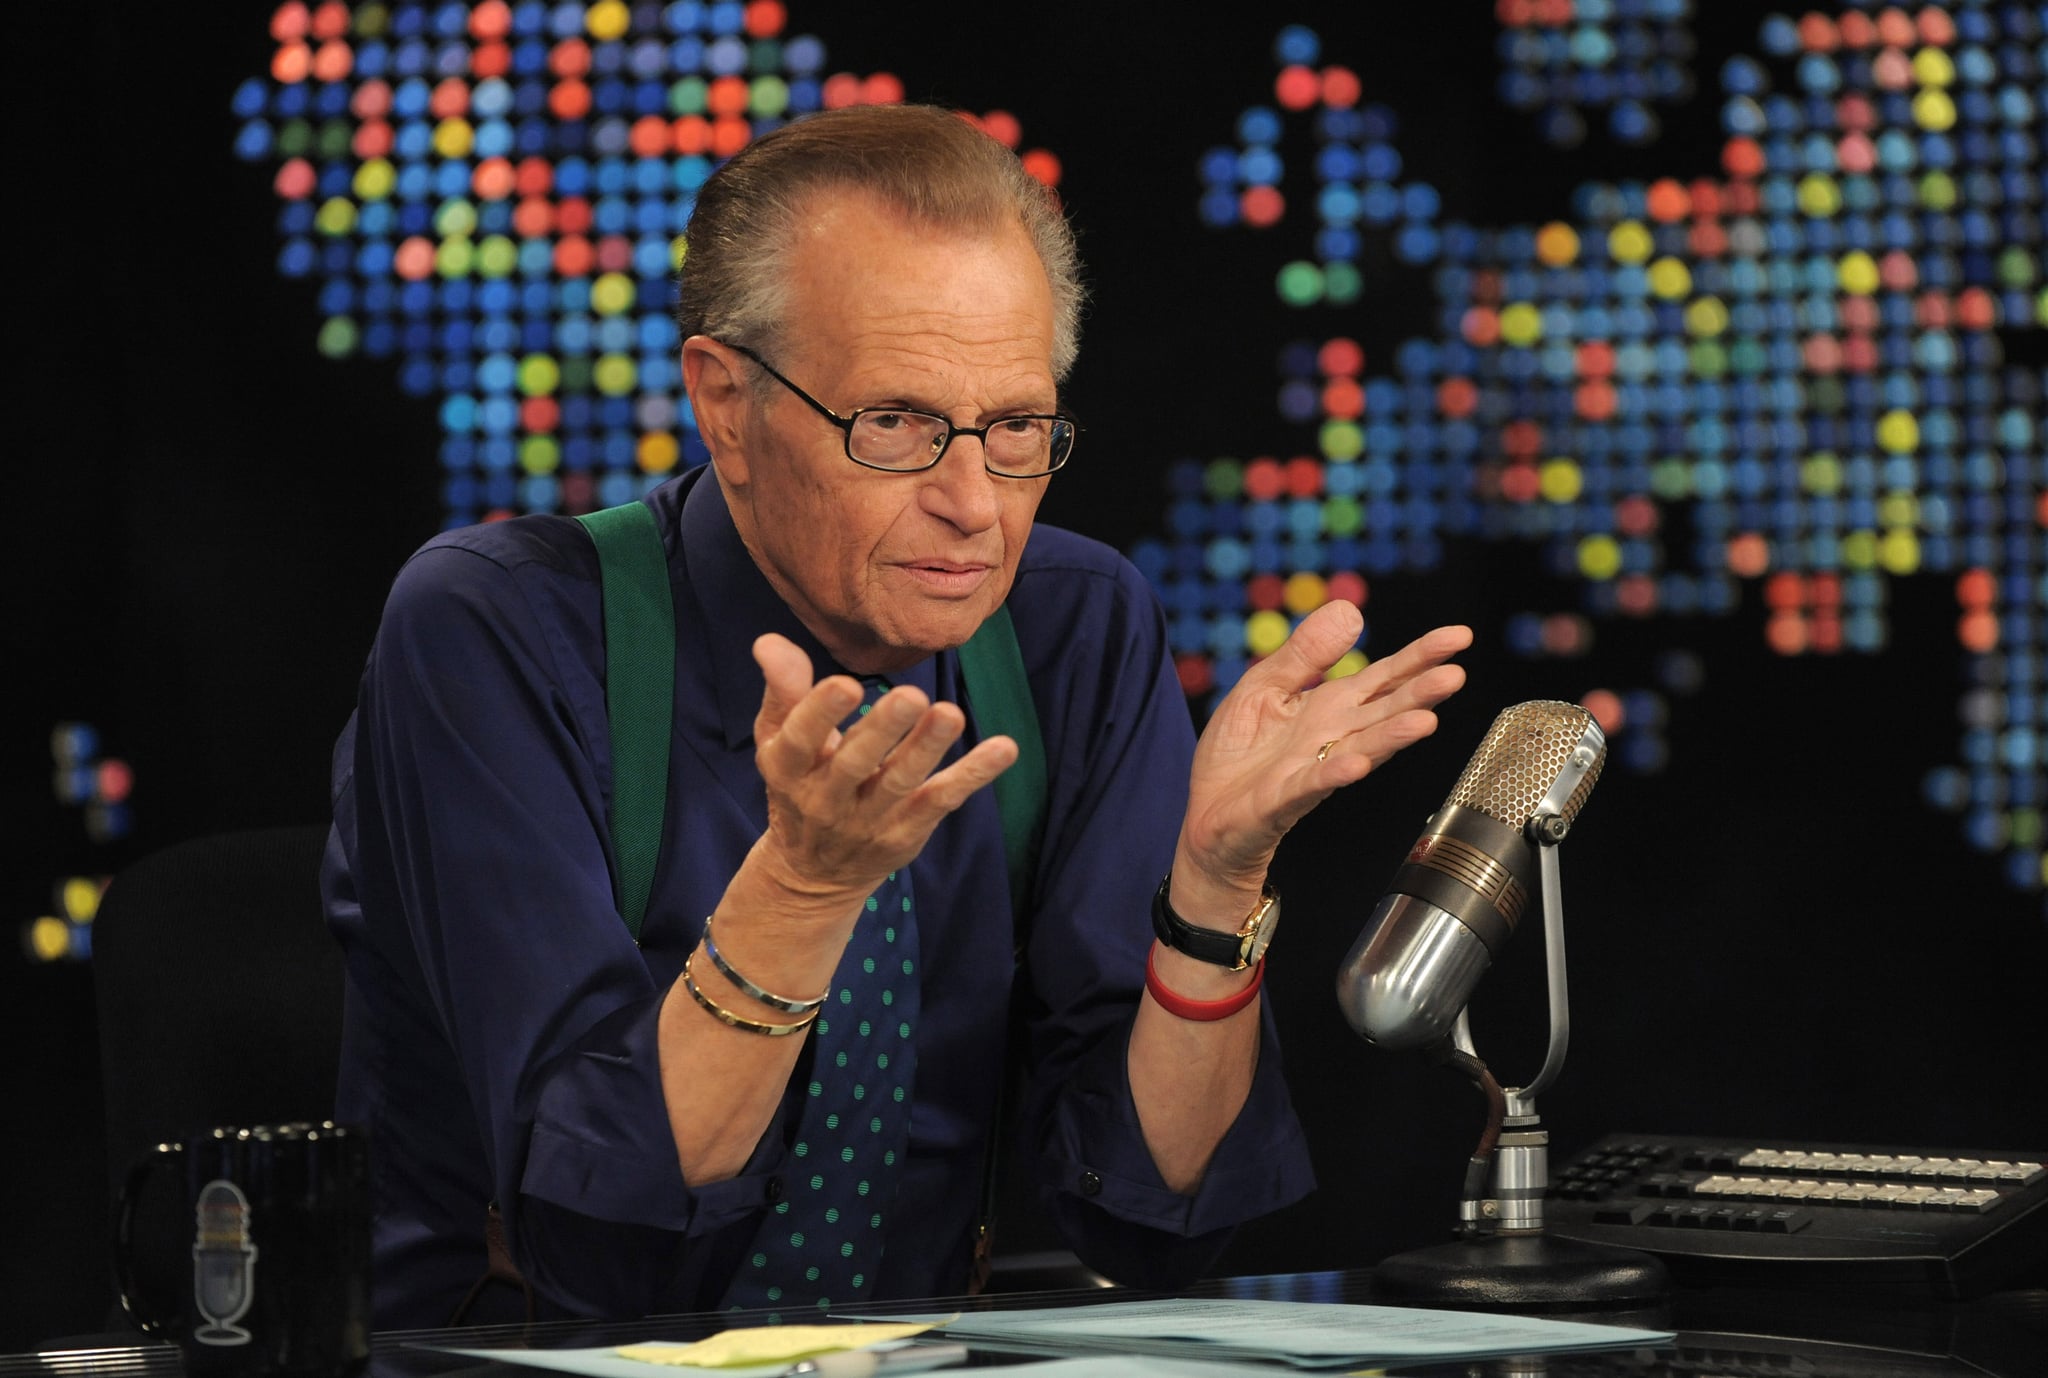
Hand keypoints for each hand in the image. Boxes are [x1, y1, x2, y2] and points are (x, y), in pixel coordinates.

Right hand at [747, 634, 1017, 907]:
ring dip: (927, 749)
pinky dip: (973, 775)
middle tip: (911, 695)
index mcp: (787, 768)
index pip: (799, 740)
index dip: (820, 714)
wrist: (811, 874)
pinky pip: (942, 801)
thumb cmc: (798, 784)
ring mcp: (869, 819)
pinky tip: (1004, 748)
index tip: (846, 684)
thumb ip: (783, 690)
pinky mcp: (906, 831)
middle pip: (855, 764)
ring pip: (900, 783)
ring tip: (951, 713)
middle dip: (883, 731)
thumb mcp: (778, 741)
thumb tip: (769, 641)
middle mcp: (826, 798)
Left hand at [1175, 603, 1470, 906]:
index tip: (1459, 637)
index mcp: (1330, 706)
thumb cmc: (1240, 753)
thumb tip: (1350, 610)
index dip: (1420, 656)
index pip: (1384, 676)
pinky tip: (1356, 763)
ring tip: (1425, 722)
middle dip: (1420, 694)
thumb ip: (1304, 652)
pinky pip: (1312, 783)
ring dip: (1392, 737)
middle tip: (1455, 676)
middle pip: (1384, 711)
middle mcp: (1333, 737)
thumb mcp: (1264, 685)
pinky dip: (1335, 773)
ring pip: (1361, 748)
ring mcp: (1313, 768)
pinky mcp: (1283, 798)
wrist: (1207, 815)